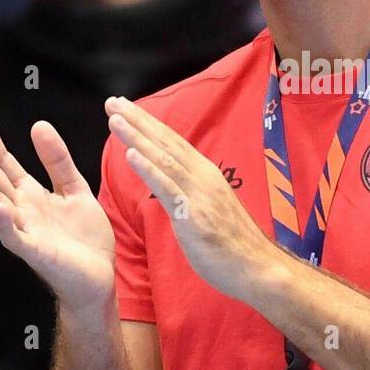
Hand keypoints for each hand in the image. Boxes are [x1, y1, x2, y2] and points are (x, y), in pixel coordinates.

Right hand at [0, 111, 114, 314]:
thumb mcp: (74, 189)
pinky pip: (16, 238)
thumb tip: (37, 124)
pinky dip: (6, 223)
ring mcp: (26, 232)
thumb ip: (57, 161)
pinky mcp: (36, 253)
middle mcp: (22, 212)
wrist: (100, 278)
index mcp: (31, 196)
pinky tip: (0, 207)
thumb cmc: (84, 238)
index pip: (5, 165)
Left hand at [106, 96, 276, 299]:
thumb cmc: (232, 244)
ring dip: (137, 138)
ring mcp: (199, 195)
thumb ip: (190, 192)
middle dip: (138, 121)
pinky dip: (149, 169)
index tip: (125, 108)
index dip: (148, 123)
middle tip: (112, 101)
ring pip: (164, 159)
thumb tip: (174, 184)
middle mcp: (203, 177)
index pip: (172, 142)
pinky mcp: (194, 215)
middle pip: (166, 143)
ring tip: (115, 120)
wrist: (257, 268)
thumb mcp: (209, 209)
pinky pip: (168, 188)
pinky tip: (131, 155)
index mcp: (205, 175)